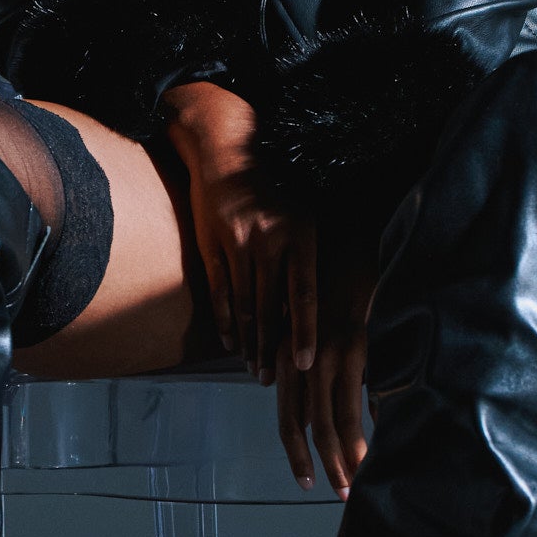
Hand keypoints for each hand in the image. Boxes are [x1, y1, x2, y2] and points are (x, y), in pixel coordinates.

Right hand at [160, 81, 315, 385]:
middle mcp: (269, 238)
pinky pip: (220, 292)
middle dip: (271, 347)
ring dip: (248, 342)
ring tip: (252, 369)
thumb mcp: (302, 217)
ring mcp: (237, 242)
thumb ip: (308, 260)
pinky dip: (226, 322)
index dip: (304, 331)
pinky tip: (231, 343)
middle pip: (270, 306)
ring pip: (244, 304)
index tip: (304, 364)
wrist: (227, 156)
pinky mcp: (211, 245)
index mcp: (300, 232)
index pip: (303, 293)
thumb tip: (325, 309)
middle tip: (271, 380)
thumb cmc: (273, 194)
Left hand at [276, 238, 374, 499]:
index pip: (287, 417)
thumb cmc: (337, 291)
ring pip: (330, 420)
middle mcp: (299, 359)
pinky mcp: (352, 348)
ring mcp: (324, 355)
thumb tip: (322, 414)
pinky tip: (372, 450)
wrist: (353, 248)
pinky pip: (356, 401)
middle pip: (305, 426)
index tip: (308, 480)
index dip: (296, 452)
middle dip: (322, 463)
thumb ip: (314, 371)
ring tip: (357, 480)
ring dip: (344, 457)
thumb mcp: (315, 333)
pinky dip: (362, 432)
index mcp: (287, 357)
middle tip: (338, 493)